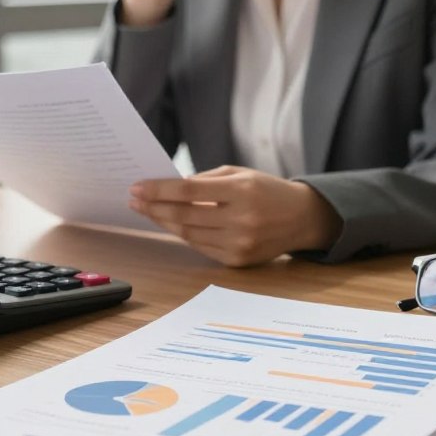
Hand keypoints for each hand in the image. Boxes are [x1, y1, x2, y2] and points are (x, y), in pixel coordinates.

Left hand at [128, 166, 341, 266]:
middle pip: (184, 216)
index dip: (159, 190)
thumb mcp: (240, 175)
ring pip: (188, 234)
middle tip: (134, 200)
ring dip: (164, 222)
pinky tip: (171, 224)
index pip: (189, 192)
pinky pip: (201, 247)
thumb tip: (167, 189)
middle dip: (154, 207)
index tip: (137, 187)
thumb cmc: (266, 190)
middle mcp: (241, 219)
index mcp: (242, 191)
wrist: (301, 218)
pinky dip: (184, 235)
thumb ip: (205, 181)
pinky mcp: (238, 261)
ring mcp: (240, 243)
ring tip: (148, 211)